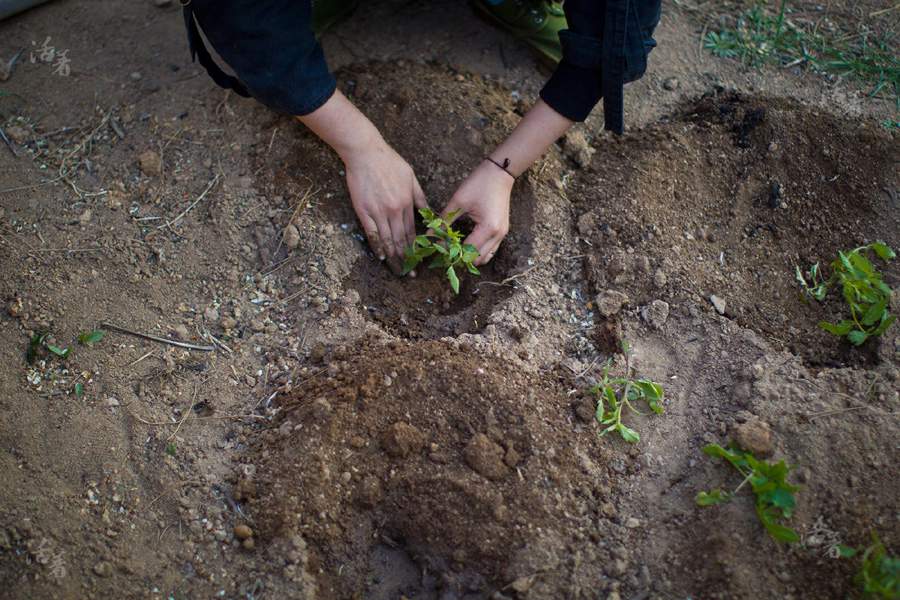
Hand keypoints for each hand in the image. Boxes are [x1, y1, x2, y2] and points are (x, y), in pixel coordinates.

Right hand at [343, 139, 426, 265]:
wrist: (366, 152)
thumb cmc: (389, 161)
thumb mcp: (411, 177)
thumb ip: (420, 197)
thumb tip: (429, 214)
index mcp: (407, 203)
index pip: (413, 232)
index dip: (416, 248)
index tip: (419, 261)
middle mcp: (394, 210)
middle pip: (401, 240)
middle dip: (407, 258)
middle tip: (409, 274)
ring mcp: (378, 212)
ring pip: (388, 240)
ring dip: (393, 257)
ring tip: (397, 270)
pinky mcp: (363, 211)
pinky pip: (371, 233)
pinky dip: (377, 246)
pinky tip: (381, 256)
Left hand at [443, 160, 513, 265]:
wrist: (500, 172)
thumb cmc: (479, 183)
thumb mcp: (458, 201)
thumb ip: (444, 220)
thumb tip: (429, 234)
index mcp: (488, 228)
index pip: (467, 251)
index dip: (452, 253)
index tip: (439, 249)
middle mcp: (498, 235)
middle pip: (477, 259)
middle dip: (461, 257)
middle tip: (446, 249)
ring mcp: (502, 234)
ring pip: (485, 257)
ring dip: (470, 256)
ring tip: (455, 247)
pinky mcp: (502, 231)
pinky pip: (490, 249)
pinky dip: (478, 250)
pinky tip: (466, 242)